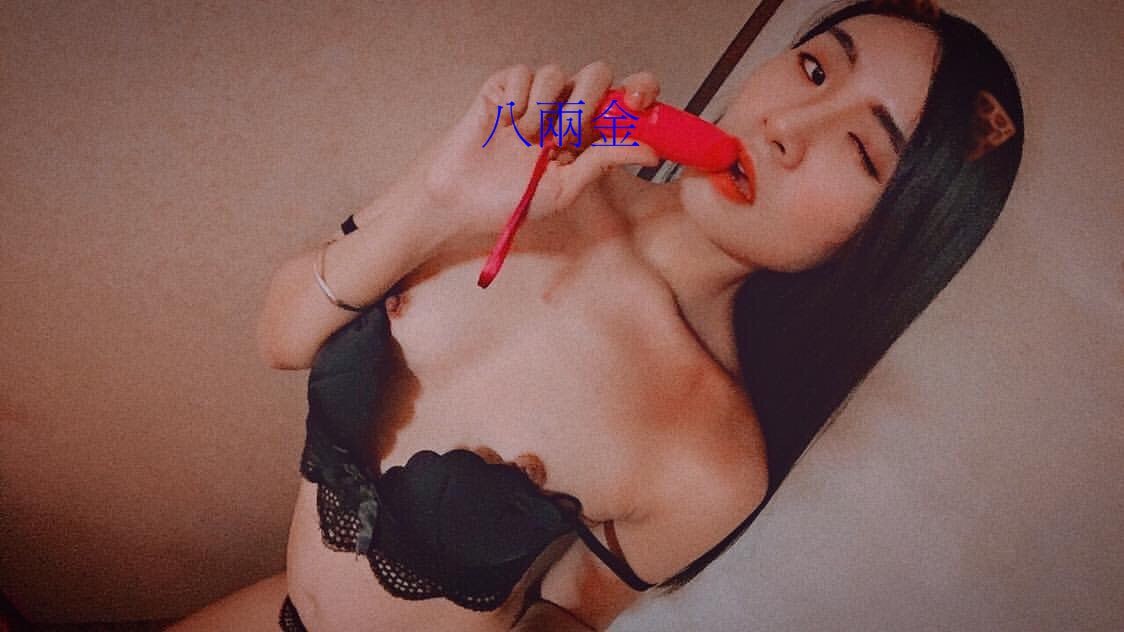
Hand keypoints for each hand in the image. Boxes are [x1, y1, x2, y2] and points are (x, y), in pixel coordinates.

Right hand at [416, 62, 661, 238]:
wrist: (462, 200)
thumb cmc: (511, 200)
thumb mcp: (566, 188)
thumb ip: (606, 161)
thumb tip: (651, 150)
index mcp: (588, 133)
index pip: (625, 98)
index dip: (639, 90)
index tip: (638, 102)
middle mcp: (566, 109)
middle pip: (597, 74)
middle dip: (585, 103)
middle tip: (566, 135)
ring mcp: (536, 96)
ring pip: (557, 74)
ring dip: (544, 112)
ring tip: (526, 141)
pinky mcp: (505, 86)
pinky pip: (524, 74)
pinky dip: (517, 103)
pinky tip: (504, 125)